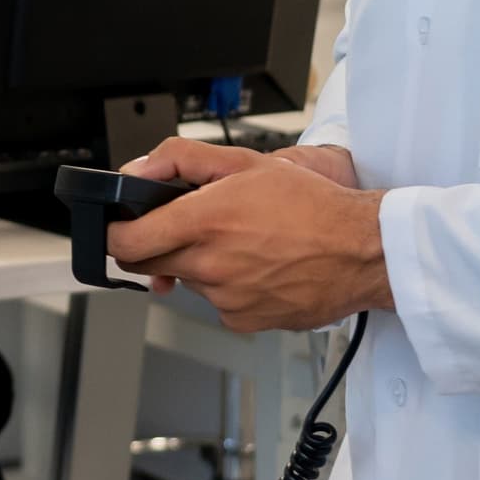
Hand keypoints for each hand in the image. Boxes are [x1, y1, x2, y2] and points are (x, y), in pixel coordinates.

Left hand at [110, 135, 389, 331]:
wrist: (363, 251)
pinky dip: (228, 286)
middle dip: (155, 245)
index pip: (124, 243)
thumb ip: (181, 160)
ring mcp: (225, 298)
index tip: (121, 226)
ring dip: (200, 263)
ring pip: (188, 281)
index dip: (115, 233)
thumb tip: (138, 170)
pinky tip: (258, 266)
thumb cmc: (314, 205)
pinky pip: (218, 303)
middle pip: (148, 264)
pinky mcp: (244, 320)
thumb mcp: (245, 162)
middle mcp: (208, 265)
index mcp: (202, 223)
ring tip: (242, 242)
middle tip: (184, 228)